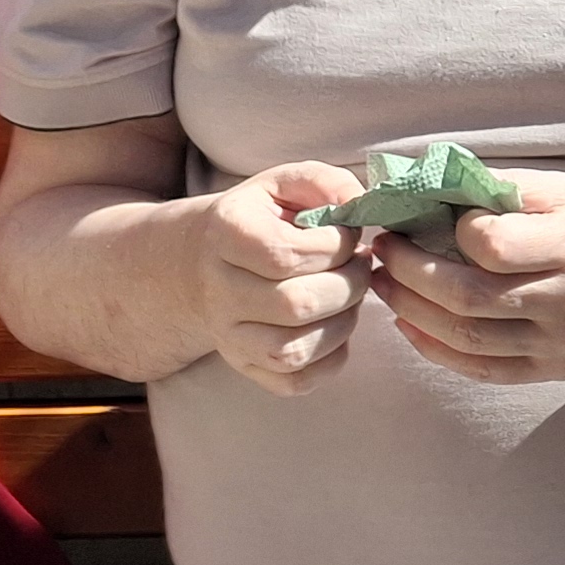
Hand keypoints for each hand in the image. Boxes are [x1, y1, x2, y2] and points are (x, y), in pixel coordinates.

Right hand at [173, 161, 374, 395]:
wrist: (202, 262)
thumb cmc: (258, 219)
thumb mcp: (285, 183)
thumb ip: (327, 183)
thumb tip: (362, 204)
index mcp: (225, 235)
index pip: (284, 254)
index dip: (334, 247)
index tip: (349, 236)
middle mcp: (219, 291)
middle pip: (295, 305)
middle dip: (349, 285)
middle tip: (361, 266)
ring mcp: (229, 336)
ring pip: (294, 350)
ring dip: (344, 324)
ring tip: (351, 295)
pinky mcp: (245, 365)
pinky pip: (295, 381)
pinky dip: (332, 359)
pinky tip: (336, 324)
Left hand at [368, 169, 564, 384]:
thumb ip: (511, 188)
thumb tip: (437, 184)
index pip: (493, 246)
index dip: (452, 230)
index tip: (430, 215)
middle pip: (467, 296)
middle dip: (408, 272)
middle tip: (381, 249)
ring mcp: (564, 342)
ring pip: (467, 337)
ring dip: (410, 311)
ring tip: (384, 284)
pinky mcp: (557, 368)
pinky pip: (485, 370)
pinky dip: (438, 351)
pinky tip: (412, 326)